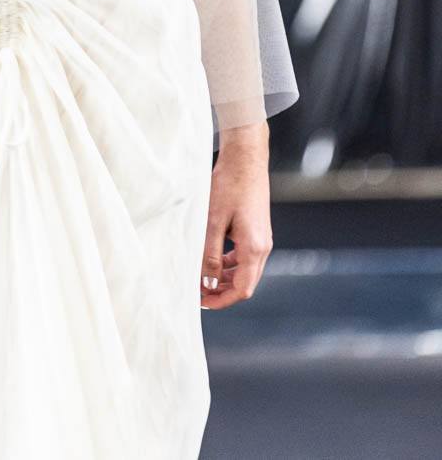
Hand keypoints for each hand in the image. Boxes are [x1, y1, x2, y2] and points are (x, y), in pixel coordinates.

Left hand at [199, 124, 272, 309]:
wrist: (246, 157)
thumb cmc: (229, 185)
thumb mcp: (214, 221)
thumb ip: (210, 253)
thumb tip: (206, 282)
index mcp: (254, 248)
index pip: (242, 290)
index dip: (222, 300)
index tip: (202, 302)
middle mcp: (262, 247)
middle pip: (245, 283)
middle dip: (221, 291)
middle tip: (197, 290)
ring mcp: (261, 238)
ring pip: (244, 269)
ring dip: (224, 276)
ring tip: (201, 275)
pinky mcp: (257, 229)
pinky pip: (244, 255)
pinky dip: (228, 262)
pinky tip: (211, 256)